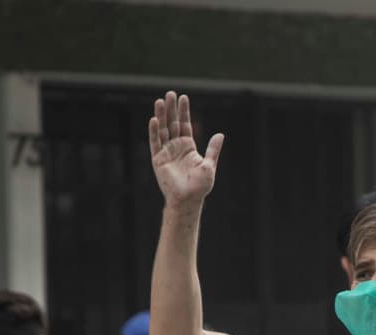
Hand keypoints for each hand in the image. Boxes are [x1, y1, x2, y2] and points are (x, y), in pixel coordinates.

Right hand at [148, 91, 224, 205]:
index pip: (184, 125)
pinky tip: (154, 119)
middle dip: (171, 109)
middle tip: (170, 93)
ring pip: (163, 130)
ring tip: (161, 101)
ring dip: (161, 116)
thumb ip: (213, 149)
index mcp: (188, 147)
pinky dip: (154, 131)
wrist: (189, 199)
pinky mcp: (158, 159)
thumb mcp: (209, 165)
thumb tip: (220, 134)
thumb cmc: (200, 186)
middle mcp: (176, 147)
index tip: (183, 97)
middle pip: (172, 123)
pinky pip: (155, 142)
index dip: (183, 112)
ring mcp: (166, 152)